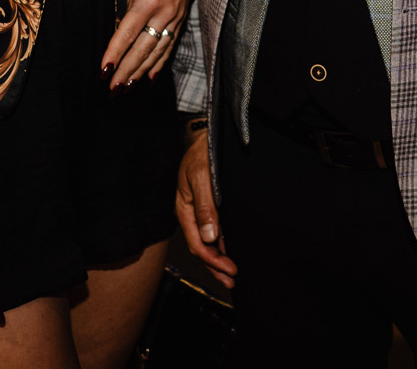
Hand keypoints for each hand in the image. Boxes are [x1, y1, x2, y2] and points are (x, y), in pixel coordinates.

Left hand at [101, 0, 194, 88]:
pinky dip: (159, 65)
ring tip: (127, 89)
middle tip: (112, 90)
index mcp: (151, 0)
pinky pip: (169, 47)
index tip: (104, 70)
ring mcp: (174, 19)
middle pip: (142, 49)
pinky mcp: (180, 20)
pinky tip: (150, 79)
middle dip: (126, 72)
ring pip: (156, 52)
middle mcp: (164, 14)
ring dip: (141, 73)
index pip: (128, 32)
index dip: (115, 52)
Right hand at [173, 126, 237, 286]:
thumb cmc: (199, 153)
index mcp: (184, 209)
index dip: (213, 259)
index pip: (197, 243)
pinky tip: (229, 251)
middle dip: (215, 267)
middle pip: (201, 247)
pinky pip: (213, 231)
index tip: (229, 269)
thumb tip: (210, 236)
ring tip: (230, 274)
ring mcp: (199, 211)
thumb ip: (205, 206)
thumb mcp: (201, 177)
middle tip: (231, 280)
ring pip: (207, 241)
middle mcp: (191, 214)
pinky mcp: (208, 206)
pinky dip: (221, 244)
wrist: (203, 136)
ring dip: (218, 258)